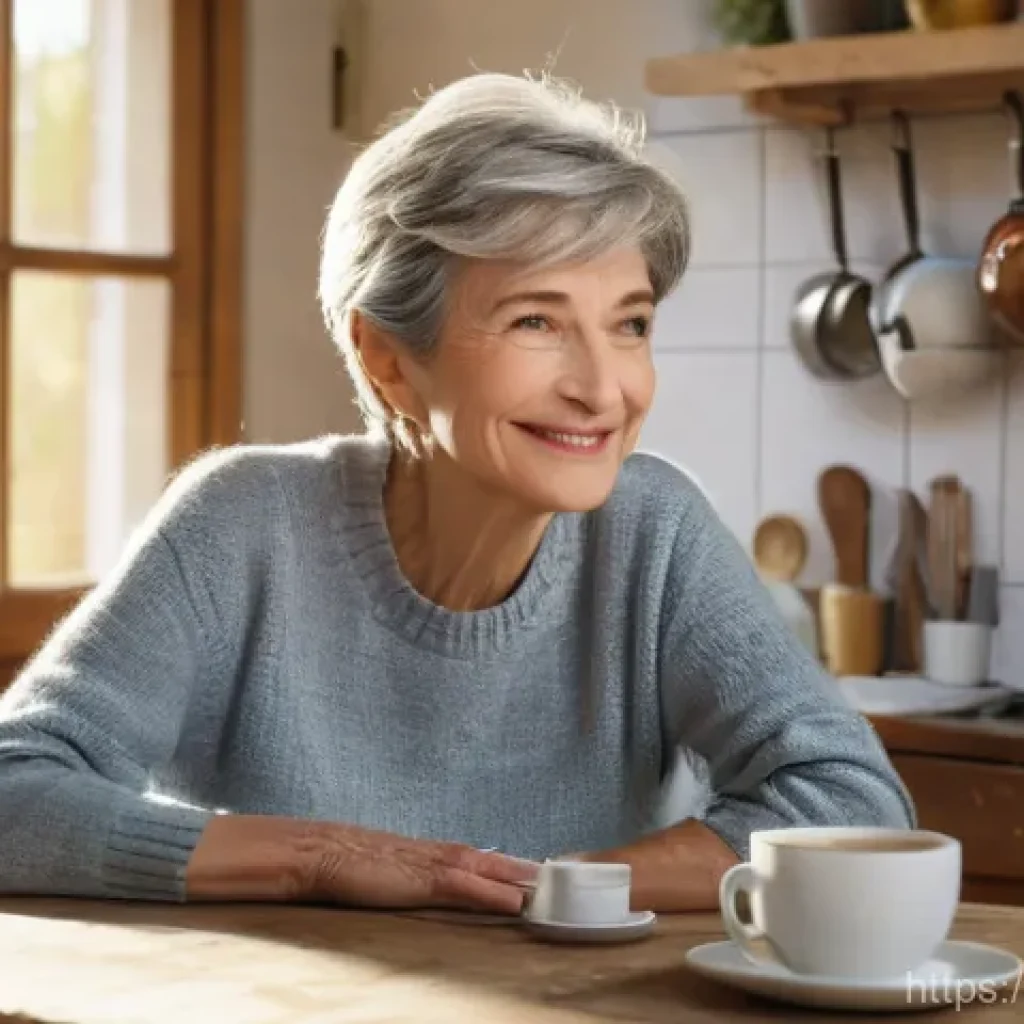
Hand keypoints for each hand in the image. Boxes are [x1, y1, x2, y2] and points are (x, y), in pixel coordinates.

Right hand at [311, 826, 538, 914]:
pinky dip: (494, 893)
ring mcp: (432, 864)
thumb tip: (420, 887)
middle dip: (523, 869)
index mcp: (428, 851)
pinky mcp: (424, 880)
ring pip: (487, 869)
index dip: (504, 865)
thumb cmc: (345, 864)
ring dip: (519, 878)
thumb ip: (406, 875)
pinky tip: (516, 902)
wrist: (320, 852)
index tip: (532, 872)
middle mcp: (437, 852)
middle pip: (490, 858)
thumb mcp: (384, 869)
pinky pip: (468, 887)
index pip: (476, 856)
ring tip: (549, 887)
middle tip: (558, 877)